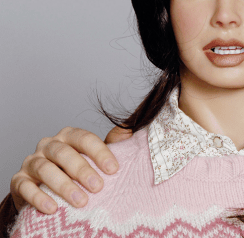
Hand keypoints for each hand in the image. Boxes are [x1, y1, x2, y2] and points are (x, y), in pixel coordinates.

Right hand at [10, 126, 128, 213]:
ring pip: (45, 169)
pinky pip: (25, 187)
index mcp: (68, 136)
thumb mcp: (92, 157)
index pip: (85, 138)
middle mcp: (48, 145)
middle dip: (82, 170)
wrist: (45, 187)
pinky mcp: (18, 180)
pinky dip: (39, 198)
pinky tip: (53, 208)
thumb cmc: (73, 170)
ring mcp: (31, 161)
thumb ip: (110, 144)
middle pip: (64, 153)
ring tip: (81, 201)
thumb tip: (128, 130)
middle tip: (98, 187)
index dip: (100, 153)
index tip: (114, 170)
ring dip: (64, 186)